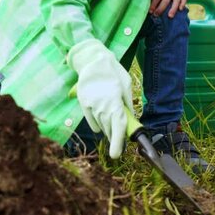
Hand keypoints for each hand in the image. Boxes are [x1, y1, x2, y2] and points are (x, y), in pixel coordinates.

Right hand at [67, 40, 133, 157]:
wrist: (92, 60)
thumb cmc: (113, 71)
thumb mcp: (126, 85)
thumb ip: (128, 103)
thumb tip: (130, 117)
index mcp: (114, 101)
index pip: (118, 125)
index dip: (117, 141)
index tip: (116, 154)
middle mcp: (102, 105)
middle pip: (109, 128)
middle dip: (115, 136)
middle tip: (120, 141)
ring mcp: (91, 105)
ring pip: (101, 125)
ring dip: (108, 130)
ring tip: (112, 129)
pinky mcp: (84, 104)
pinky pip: (92, 121)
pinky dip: (98, 126)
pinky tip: (102, 126)